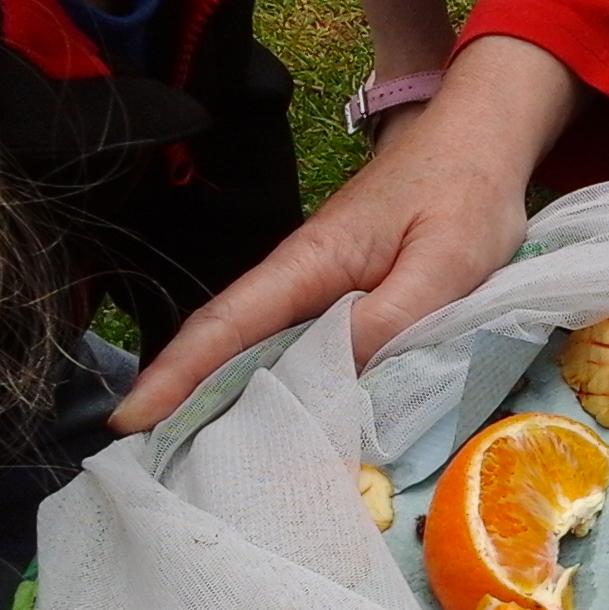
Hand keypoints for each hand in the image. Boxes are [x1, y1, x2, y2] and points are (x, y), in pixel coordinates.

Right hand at [109, 37, 582, 432]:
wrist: (479, 140)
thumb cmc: (463, 194)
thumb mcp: (444, 263)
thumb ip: (393, 317)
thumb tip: (337, 373)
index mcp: (311, 263)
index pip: (228, 322)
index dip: (177, 373)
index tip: (130, 418)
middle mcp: (302, 276)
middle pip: (229, 343)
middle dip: (185, 400)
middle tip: (153, 469)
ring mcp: (321, 287)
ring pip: (263, 349)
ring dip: (227, 399)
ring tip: (198, 465)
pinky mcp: (346, 296)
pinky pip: (302, 347)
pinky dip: (280, 385)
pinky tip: (279, 426)